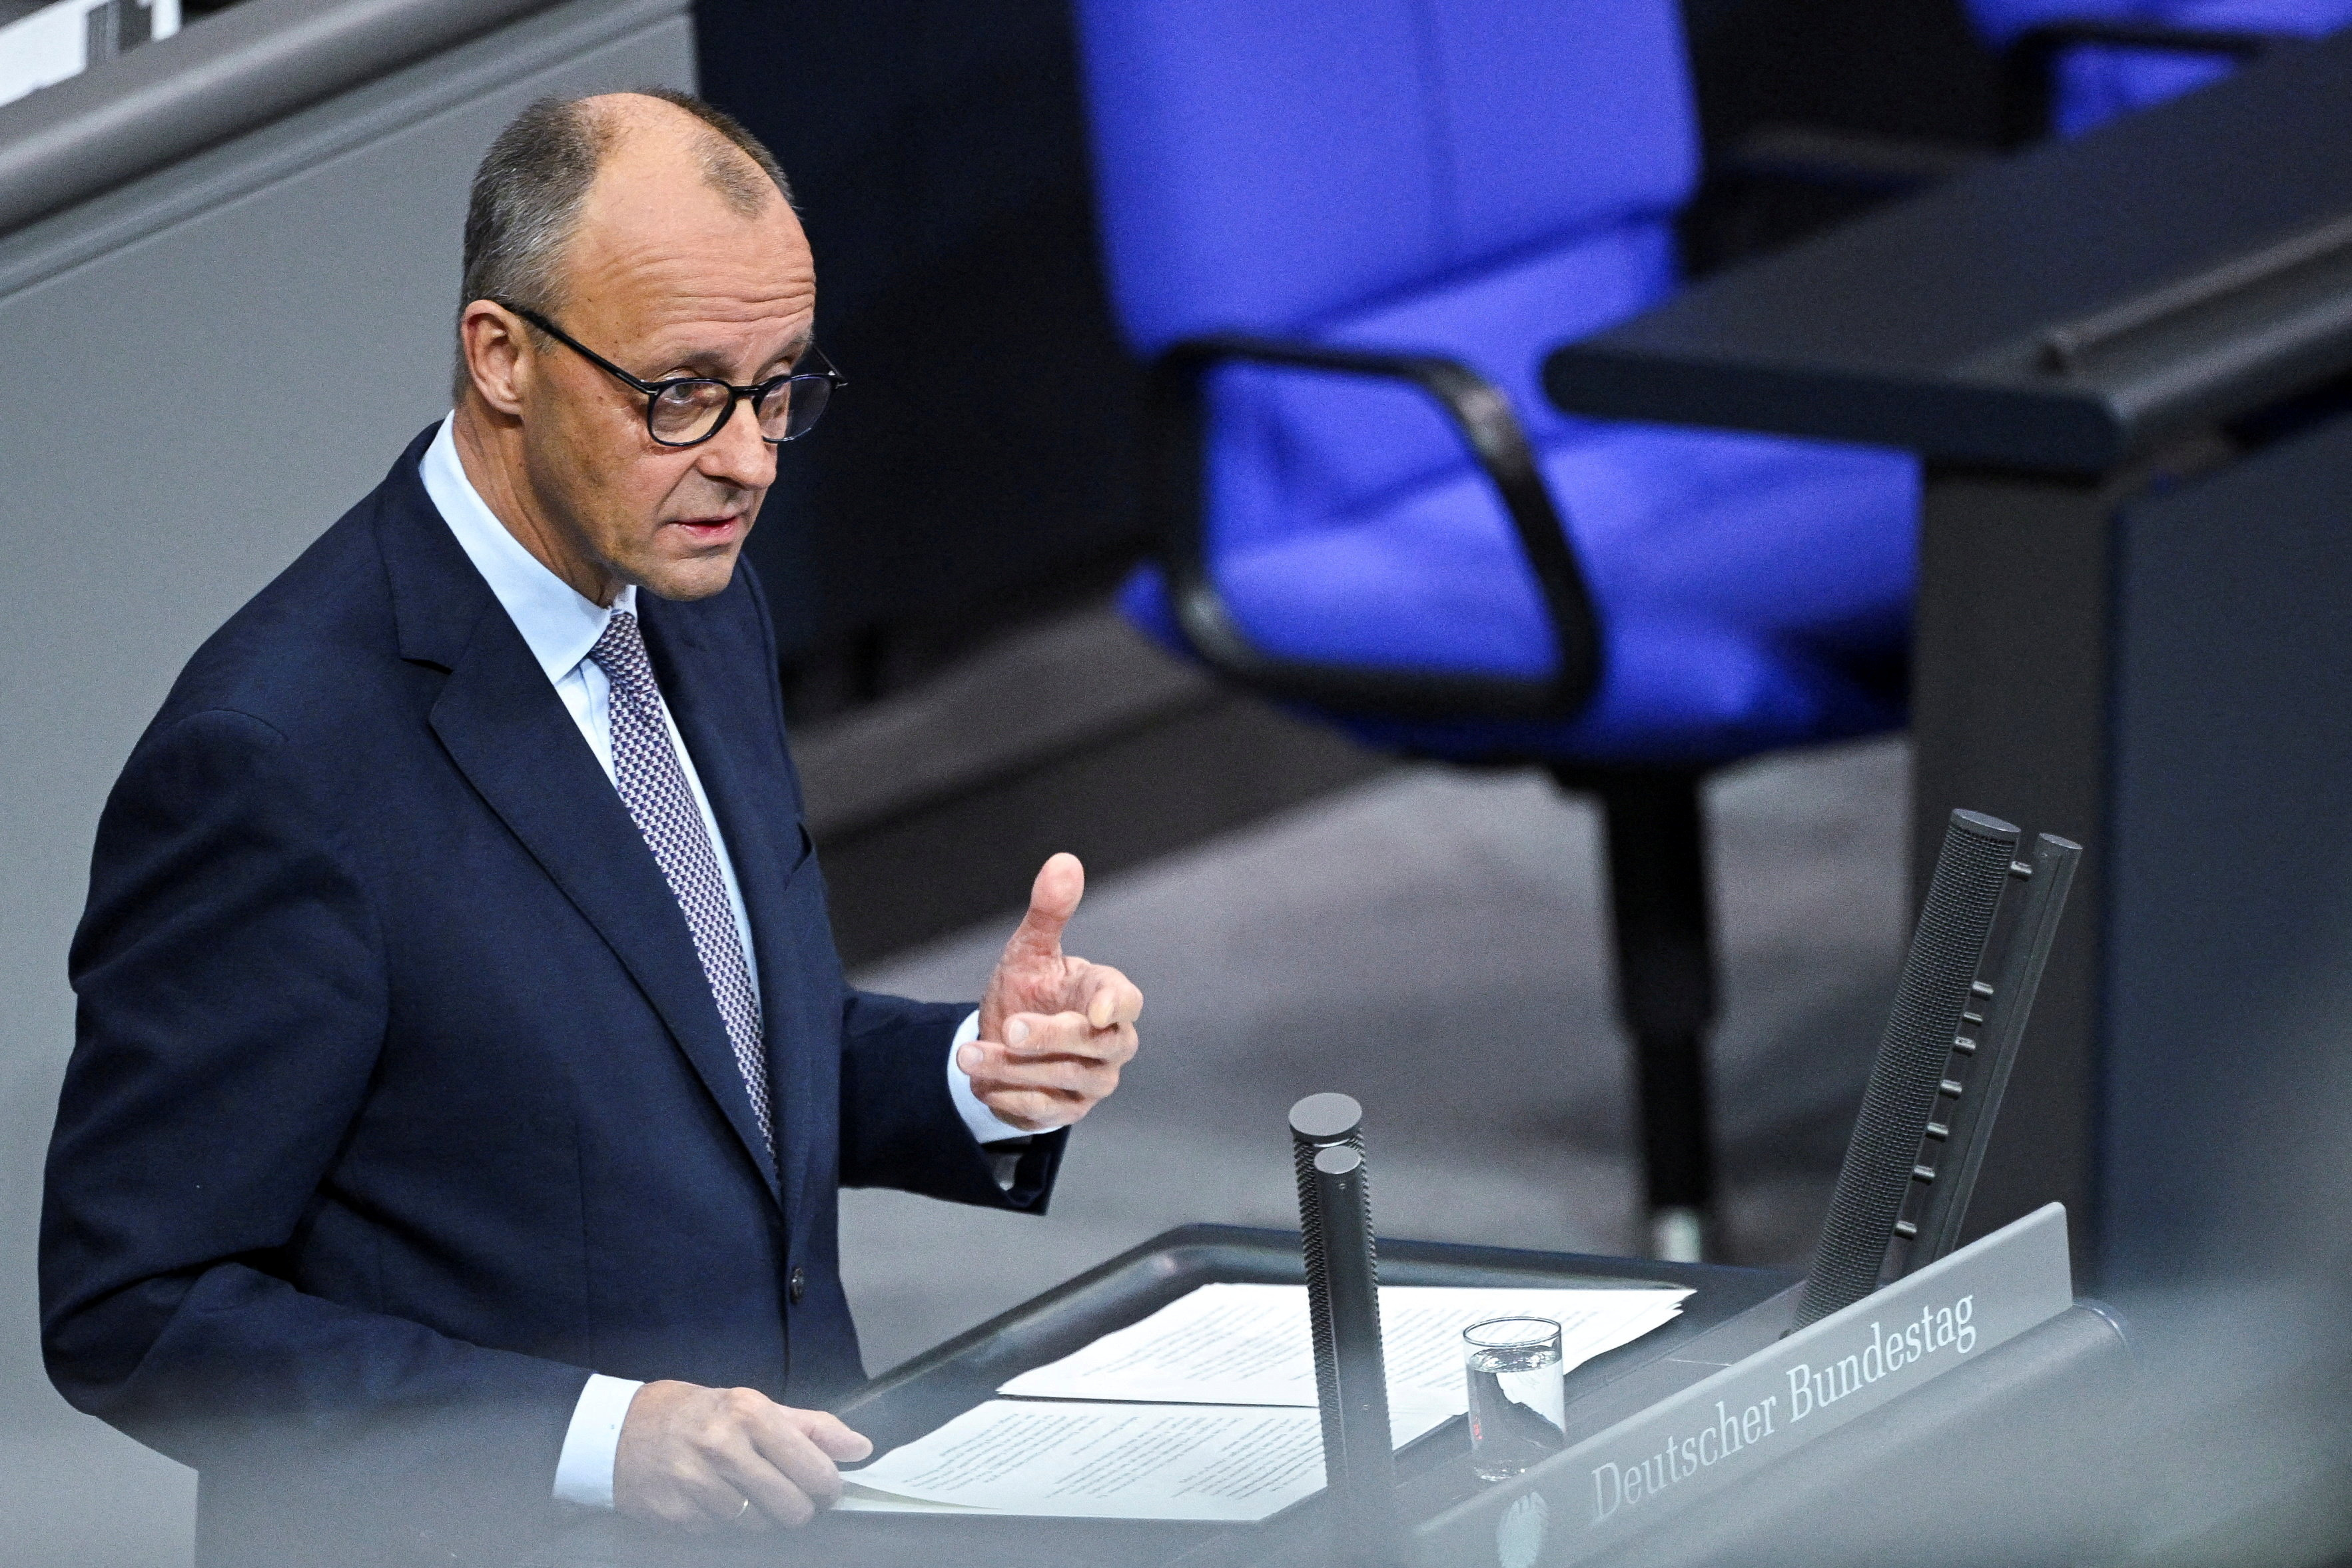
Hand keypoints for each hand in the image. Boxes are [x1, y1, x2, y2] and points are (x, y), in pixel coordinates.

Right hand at [613, 1379, 871, 1530]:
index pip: (814, 1469)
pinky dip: (727, 1522)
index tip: (826, 1487)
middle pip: (792, 1506)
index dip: (829, 1486)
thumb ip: (812, 1427)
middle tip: (791, 1494)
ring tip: (745, 1490)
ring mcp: (696, 1483)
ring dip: (762, 1516)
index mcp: (749, 1413)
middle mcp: (723, 1446)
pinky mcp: (676, 1515)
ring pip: (760, 1526)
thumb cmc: (696, 1414)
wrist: (621, 1430)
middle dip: (800, 1507)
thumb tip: (860, 1448)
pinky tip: (715, 1498)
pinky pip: (724, 1534)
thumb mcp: (753, 1405)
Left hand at [966, 852, 1142, 1132]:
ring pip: (1064, 1077)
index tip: (1095, 1008)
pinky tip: (981, 1080)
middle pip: (1095, 1043)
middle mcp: (1110, 1042)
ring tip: (968, 1054)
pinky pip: (1046, 1107)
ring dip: (1012, 1066)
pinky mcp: (1068, 1110)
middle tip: (1008, 1027)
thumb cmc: (1028, 990)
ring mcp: (1092, 1080)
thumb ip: (1049, 911)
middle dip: (1048, 1036)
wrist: (1001, 1043)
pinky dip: (1012, 1094)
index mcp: (1106, 996)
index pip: (1126, 1000)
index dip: (1114, 1003)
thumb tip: (1064, 862)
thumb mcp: (1030, 950)